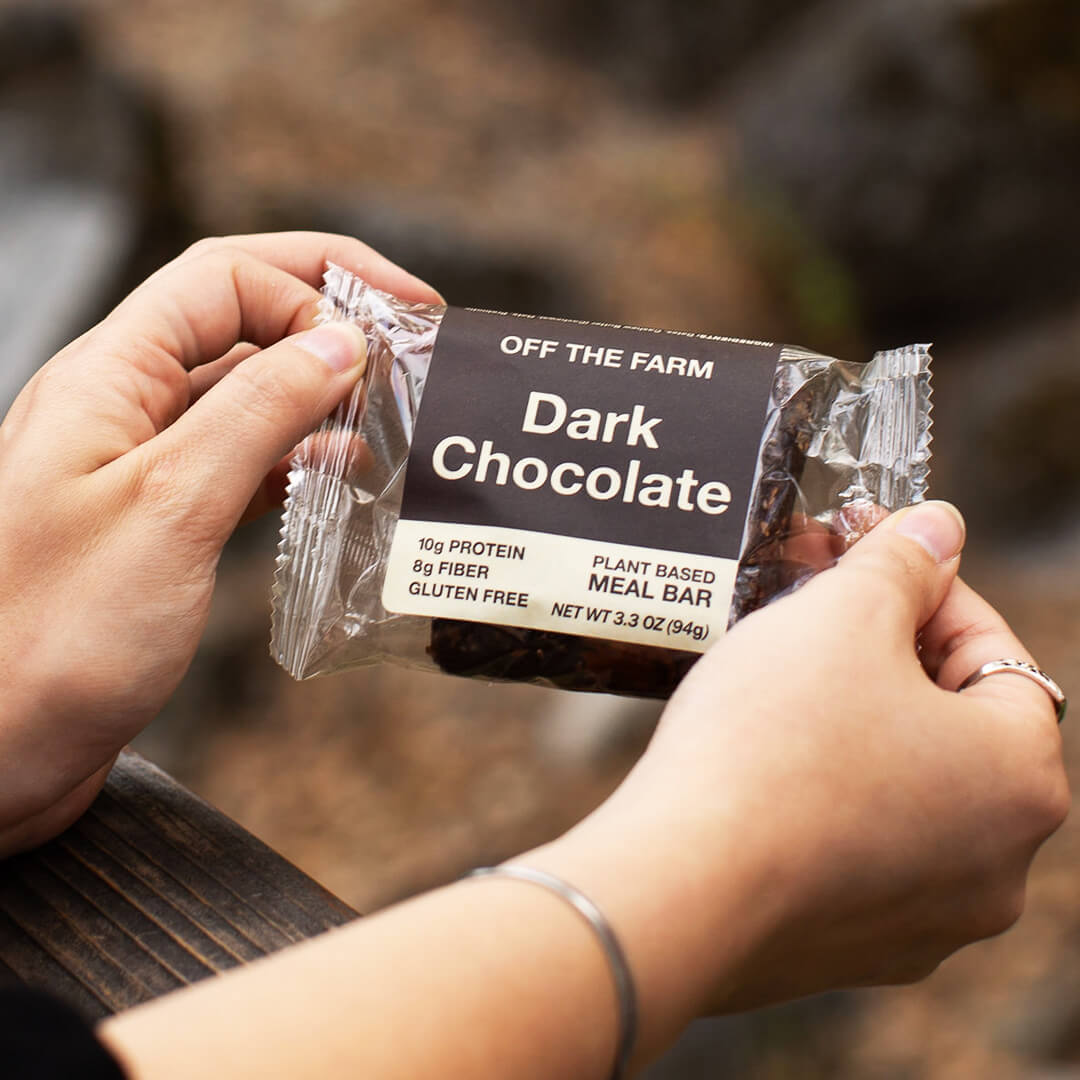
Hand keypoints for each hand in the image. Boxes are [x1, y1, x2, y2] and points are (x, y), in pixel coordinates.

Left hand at [0, 232, 440, 854]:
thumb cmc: (50, 636)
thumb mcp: (172, 507)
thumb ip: (257, 413)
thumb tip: (339, 343)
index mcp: (108, 378)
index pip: (223, 279)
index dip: (314, 285)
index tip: (391, 331)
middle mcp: (124, 410)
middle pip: (238, 324)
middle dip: (326, 322)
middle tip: (412, 347)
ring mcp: (142, 469)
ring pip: (246, 397)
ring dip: (318, 395)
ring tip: (389, 420)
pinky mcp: (160, 526)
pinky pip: (240, 465)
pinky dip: (296, 460)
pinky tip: (340, 479)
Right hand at [531, 501, 1067, 1055]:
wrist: (680, 888)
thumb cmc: (770, 745)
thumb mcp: (841, 617)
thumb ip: (902, 561)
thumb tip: (940, 526)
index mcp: (1020, 779)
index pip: (992, 651)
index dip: (926, 588)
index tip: (867, 556)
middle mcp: (996, 865)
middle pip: (950, 723)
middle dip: (884, 654)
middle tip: (817, 611)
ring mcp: (925, 920)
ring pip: (901, 787)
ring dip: (855, 725)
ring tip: (782, 681)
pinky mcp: (852, 948)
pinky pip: (851, 845)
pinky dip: (822, 796)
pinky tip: (762, 763)